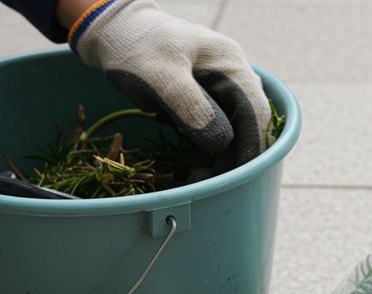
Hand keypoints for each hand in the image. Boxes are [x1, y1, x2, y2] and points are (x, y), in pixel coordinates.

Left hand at [67, 0, 272, 172]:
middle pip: (248, 122)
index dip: (252, 145)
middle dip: (234, 155)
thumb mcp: (161, 77)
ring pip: (234, 127)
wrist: (116, 33)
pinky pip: (218, 125)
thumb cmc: (137, 49)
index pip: (255, 111)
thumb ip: (191, 106)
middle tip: (210, 181)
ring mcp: (222, 85)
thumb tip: (221, 142)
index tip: (240, 174)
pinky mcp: (207, 96)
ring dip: (222, 155)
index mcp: (231, 64)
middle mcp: (234, 75)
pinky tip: (197, 164)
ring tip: (201, 177)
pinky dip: (209, 146)